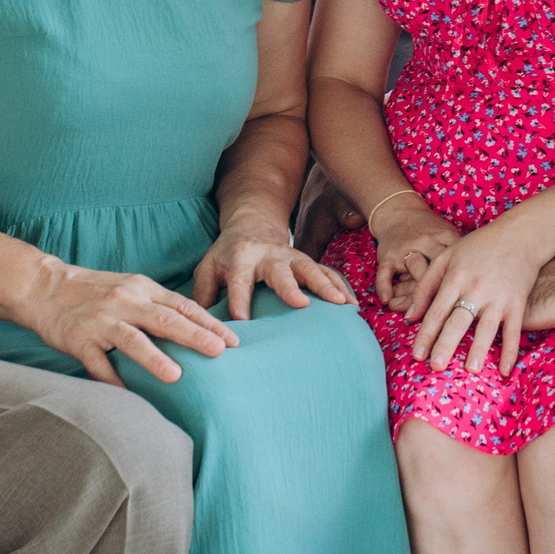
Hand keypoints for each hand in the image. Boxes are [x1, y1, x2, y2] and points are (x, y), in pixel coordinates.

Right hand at [26, 257, 237, 385]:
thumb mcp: (130, 288)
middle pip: (164, 319)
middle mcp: (124, 303)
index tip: (233, 340)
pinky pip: (97, 363)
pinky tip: (126, 394)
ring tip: (176, 375)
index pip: (182, 306)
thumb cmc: (95, 292)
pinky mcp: (78, 339)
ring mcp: (100, 321)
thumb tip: (197, 327)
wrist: (43, 286)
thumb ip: (158, 305)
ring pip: (132, 339)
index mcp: (141, 289)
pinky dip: (111, 378)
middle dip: (194, 336)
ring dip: (154, 358)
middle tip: (220, 352)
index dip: (209, 323)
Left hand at [192, 219, 352, 319]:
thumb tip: (200, 329)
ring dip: (327, 286)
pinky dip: (342, 287)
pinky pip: (329, 272)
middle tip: (301, 304)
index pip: (239, 280)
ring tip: (343, 305)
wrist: (253, 224)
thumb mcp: (207, 268)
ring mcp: (292, 257)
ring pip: (311, 269)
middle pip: (280, 270)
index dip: (240, 300)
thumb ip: (203, 295)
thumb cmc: (226, 256)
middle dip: (290, 286)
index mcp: (240, 257)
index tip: (242, 322)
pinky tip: (354, 306)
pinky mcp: (308, 262)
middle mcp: (268, 255)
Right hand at [370, 194, 461, 311]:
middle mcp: (428, 242)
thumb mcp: (451, 240)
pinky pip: (385, 272)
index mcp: (448, 239)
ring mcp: (407, 247)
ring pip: (412, 271)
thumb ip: (462, 264)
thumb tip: (475, 296)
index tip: (463, 312)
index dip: (460, 289)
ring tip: (410, 316)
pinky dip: (385, 287)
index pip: (456, 267)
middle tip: (437, 321)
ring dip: (410, 296)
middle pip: (435, 271)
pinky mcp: (388, 253)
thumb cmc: (432, 233)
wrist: (400, 212)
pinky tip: (387, 301)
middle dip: (436, 297)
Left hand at [409, 221, 551, 375]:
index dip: (425, 333)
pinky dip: (511, 351)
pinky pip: (513, 330)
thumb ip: (425, 285)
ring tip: (471, 370)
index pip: (437, 310)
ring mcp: (498, 296)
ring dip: (479, 349)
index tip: (417, 354)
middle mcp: (476, 288)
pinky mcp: (517, 302)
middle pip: (458, 320)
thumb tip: (409, 317)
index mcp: (455, 277)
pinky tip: (505, 370)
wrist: (518, 234)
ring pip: (487, 327)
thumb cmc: (478, 246)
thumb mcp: (446, 257)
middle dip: (446, 344)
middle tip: (436, 366)